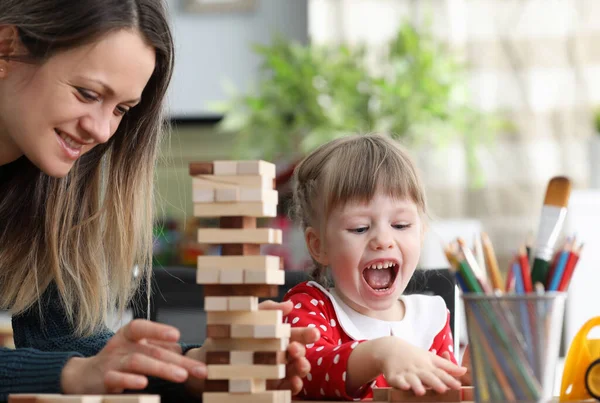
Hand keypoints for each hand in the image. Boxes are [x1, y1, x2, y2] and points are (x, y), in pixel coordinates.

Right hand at [61, 319, 206, 393]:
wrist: (85, 377)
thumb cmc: (118, 359)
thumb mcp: (138, 349)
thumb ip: (158, 348)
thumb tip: (181, 349)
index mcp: (129, 334)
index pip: (142, 327)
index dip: (158, 330)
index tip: (177, 335)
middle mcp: (121, 345)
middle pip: (151, 350)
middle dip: (178, 361)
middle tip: (199, 370)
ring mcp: (112, 362)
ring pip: (137, 363)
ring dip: (161, 369)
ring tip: (181, 376)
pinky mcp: (105, 380)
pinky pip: (117, 379)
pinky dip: (130, 381)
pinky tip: (144, 384)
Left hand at [184, 300, 319, 396]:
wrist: (206, 361)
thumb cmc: (227, 337)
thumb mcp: (245, 318)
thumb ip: (266, 310)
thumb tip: (289, 305)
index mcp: (275, 338)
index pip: (295, 336)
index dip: (306, 335)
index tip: (314, 334)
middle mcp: (278, 355)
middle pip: (298, 354)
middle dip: (302, 351)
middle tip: (296, 348)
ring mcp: (274, 372)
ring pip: (295, 371)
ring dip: (302, 368)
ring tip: (300, 365)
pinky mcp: (268, 388)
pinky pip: (285, 389)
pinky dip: (293, 386)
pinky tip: (294, 382)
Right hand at [375, 337, 466, 394]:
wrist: (390, 348)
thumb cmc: (414, 355)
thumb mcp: (431, 358)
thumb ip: (447, 366)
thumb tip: (464, 371)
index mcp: (427, 365)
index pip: (440, 373)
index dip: (449, 380)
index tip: (458, 386)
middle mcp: (417, 369)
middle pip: (427, 376)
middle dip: (434, 383)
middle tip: (442, 390)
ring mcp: (405, 372)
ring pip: (412, 379)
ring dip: (416, 385)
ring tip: (421, 392)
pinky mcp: (393, 376)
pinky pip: (396, 380)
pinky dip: (400, 383)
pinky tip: (404, 386)